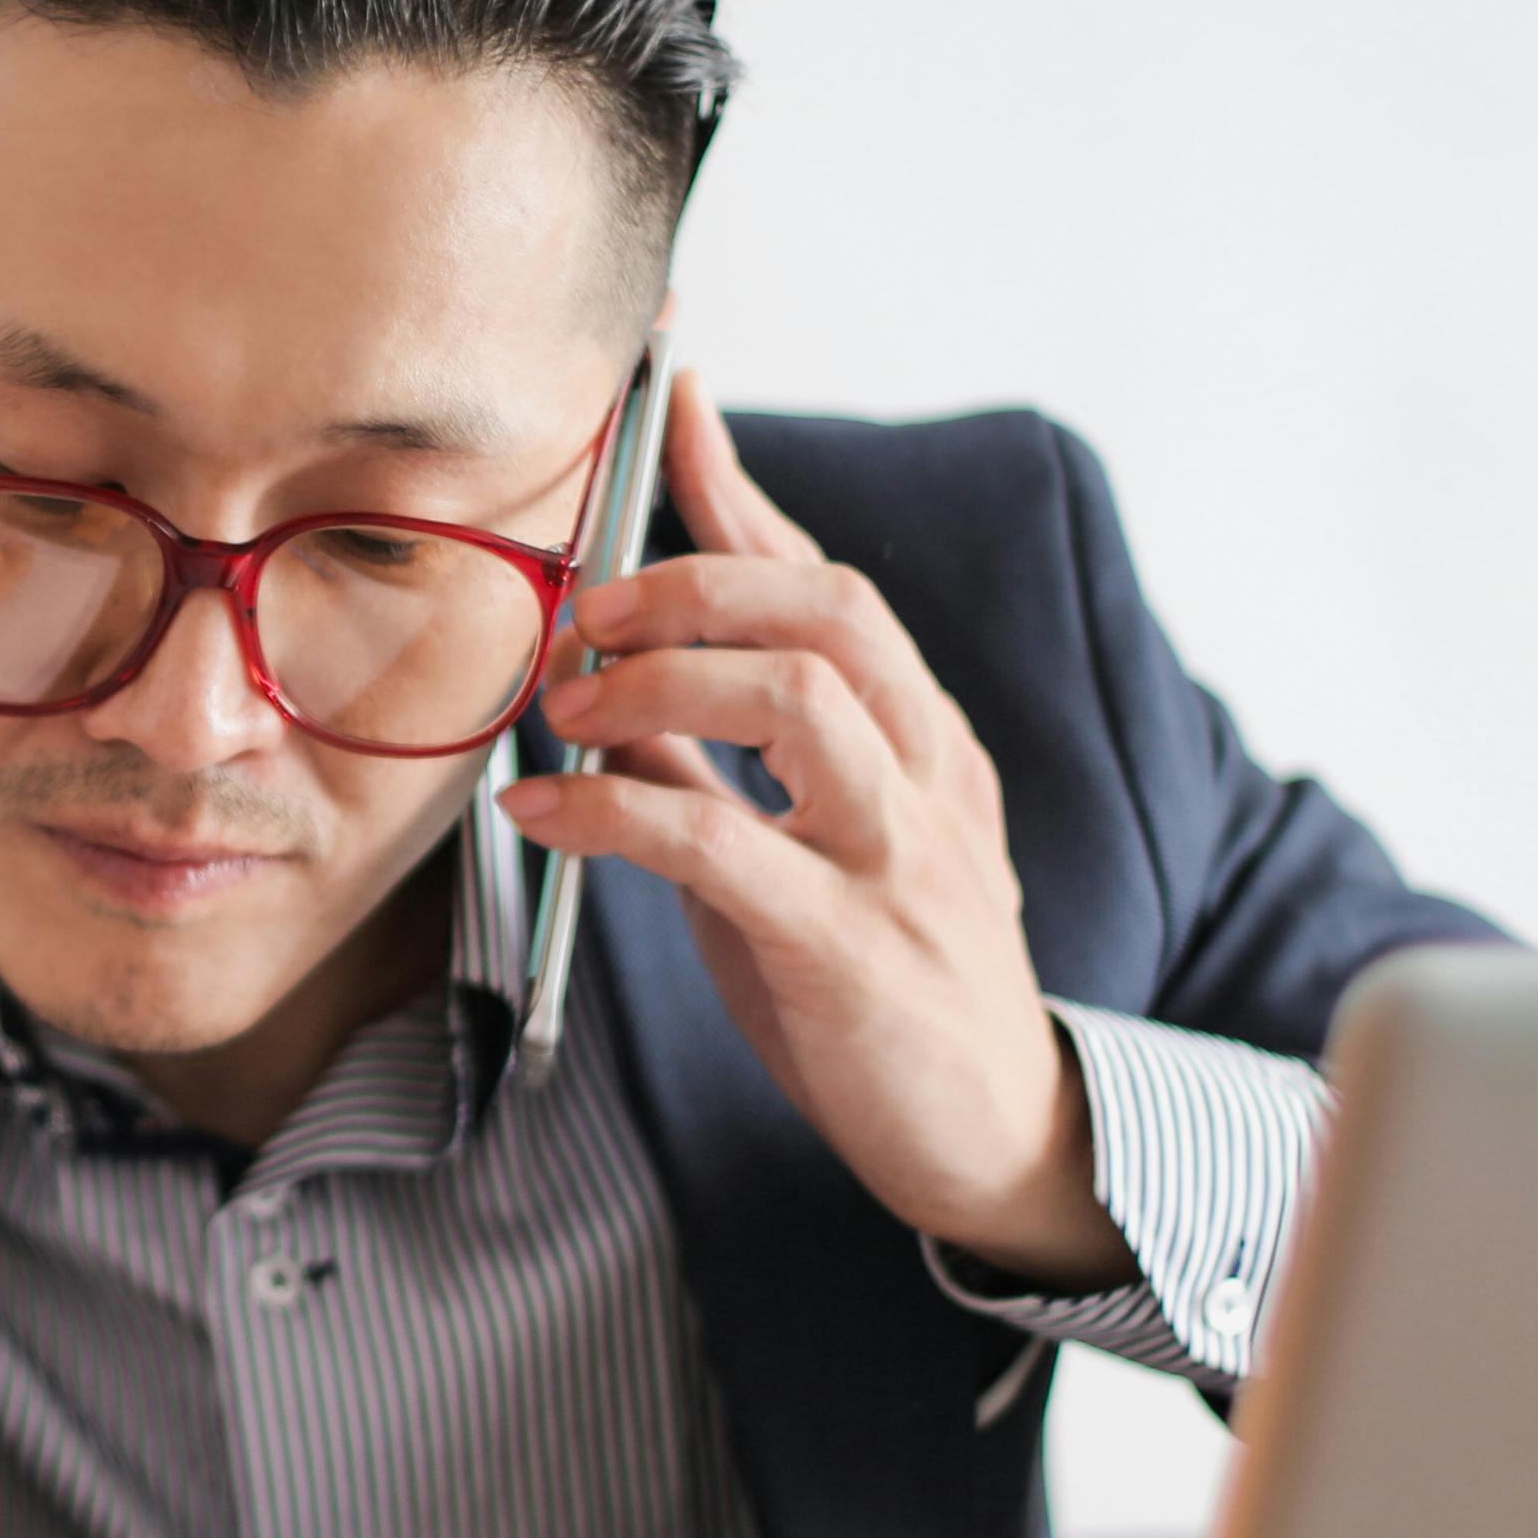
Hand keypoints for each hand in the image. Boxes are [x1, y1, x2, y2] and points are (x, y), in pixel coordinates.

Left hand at [501, 372, 1132, 1289]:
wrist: (991, 1140)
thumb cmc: (883, 988)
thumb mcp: (802, 852)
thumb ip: (717, 762)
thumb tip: (605, 677)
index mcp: (920, 740)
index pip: (829, 579)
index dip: (740, 485)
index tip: (669, 397)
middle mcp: (926, 776)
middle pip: (826, 608)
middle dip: (691, 580)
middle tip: (584, 611)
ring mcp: (899, 858)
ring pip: (799, 697)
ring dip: (662, 676)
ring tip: (567, 705)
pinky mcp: (849, 948)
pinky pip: (724, 843)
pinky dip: (615, 810)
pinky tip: (545, 811)